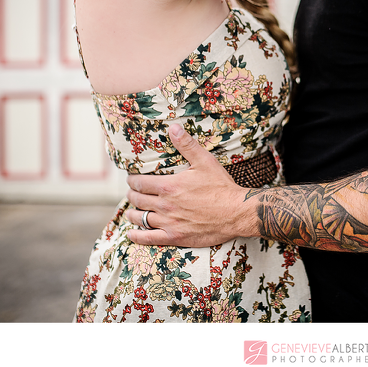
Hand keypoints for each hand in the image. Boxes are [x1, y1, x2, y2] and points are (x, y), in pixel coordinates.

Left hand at [124, 124, 256, 246]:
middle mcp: (165, 205)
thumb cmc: (221, 186)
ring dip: (132, 213)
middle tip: (132, 193)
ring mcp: (168, 222)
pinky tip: (132, 234)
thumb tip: (173, 127)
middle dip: (132, 195)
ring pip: (140, 218)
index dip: (132, 180)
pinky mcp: (174, 236)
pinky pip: (148, 238)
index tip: (131, 179)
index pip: (140, 183)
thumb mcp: (205, 161)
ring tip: (131, 211)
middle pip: (137, 200)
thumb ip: (187, 145)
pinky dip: (137, 236)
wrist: (236, 212)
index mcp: (169, 186)